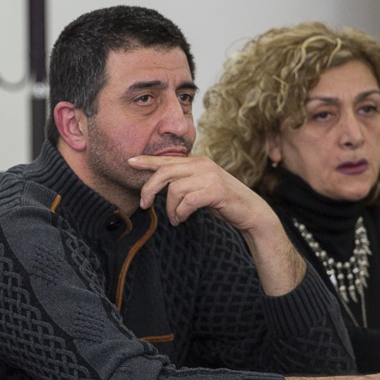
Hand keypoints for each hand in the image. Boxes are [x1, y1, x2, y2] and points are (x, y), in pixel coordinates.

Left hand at [129, 154, 304, 294]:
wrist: (250, 211)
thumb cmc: (221, 201)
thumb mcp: (198, 188)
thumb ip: (181, 183)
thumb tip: (157, 187)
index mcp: (196, 162)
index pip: (166, 160)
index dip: (147, 161)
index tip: (129, 162)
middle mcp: (202, 165)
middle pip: (165, 173)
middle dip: (149, 189)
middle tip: (144, 205)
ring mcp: (210, 176)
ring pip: (175, 190)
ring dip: (170, 209)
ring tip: (175, 219)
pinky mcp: (216, 190)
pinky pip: (188, 201)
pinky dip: (181, 213)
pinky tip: (182, 219)